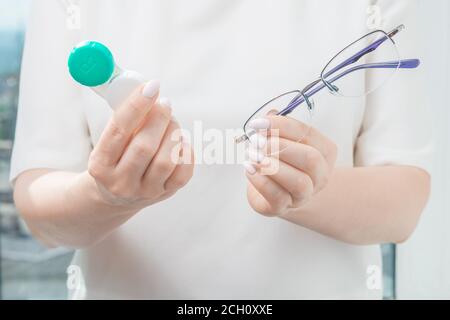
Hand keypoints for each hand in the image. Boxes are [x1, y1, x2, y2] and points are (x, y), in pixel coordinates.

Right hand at [87, 80, 193, 210]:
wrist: (116, 195)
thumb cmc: (115, 157)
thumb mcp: (109, 141)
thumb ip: (126, 119)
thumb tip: (149, 91)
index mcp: (100, 164)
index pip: (118, 131)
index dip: (136, 105)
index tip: (151, 86)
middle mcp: (120, 182)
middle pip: (144, 146)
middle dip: (159, 118)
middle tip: (165, 104)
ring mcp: (144, 192)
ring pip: (166, 160)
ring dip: (174, 134)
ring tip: (172, 123)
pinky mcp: (165, 195)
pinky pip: (183, 173)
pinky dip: (186, 152)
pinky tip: (180, 142)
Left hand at [244, 115, 336, 216]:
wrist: (278, 193)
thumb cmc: (281, 161)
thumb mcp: (281, 140)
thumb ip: (276, 126)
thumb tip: (270, 114)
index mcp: (324, 151)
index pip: (308, 134)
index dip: (282, 125)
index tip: (258, 123)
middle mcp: (320, 174)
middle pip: (310, 159)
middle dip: (280, 147)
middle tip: (256, 141)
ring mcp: (305, 194)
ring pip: (298, 181)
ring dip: (271, 166)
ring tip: (252, 155)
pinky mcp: (284, 207)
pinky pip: (277, 196)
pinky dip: (260, 181)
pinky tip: (249, 168)